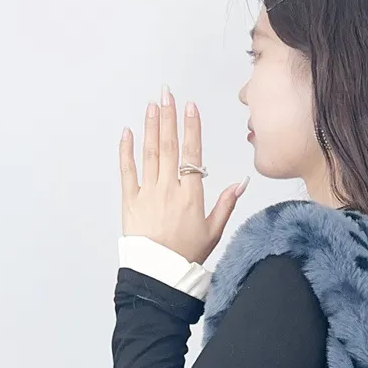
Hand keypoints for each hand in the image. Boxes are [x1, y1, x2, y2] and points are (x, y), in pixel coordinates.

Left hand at [119, 85, 248, 264]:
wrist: (158, 274)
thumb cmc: (186, 255)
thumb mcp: (214, 231)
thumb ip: (226, 204)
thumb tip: (240, 183)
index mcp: (191, 196)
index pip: (192, 155)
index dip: (191, 129)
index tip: (190, 107)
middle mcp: (169, 189)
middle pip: (170, 146)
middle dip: (169, 117)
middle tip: (167, 93)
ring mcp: (148, 193)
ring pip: (150, 153)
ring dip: (151, 127)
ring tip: (152, 105)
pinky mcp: (130, 200)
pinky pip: (127, 170)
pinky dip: (126, 150)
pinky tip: (127, 132)